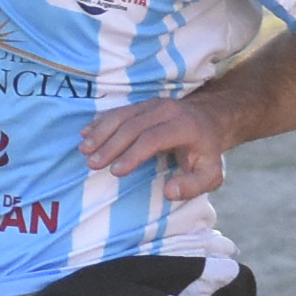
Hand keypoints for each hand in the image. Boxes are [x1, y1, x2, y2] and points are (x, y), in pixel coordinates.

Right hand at [78, 98, 228, 199]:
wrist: (207, 120)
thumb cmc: (205, 152)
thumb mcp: (210, 173)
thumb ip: (193, 186)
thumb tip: (169, 191)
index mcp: (183, 126)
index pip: (154, 138)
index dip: (133, 154)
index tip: (116, 171)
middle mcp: (166, 110)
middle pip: (133, 126)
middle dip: (110, 145)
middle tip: (92, 164)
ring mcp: (152, 105)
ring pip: (122, 116)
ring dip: (101, 132)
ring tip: (84, 150)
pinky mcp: (141, 104)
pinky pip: (118, 111)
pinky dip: (100, 122)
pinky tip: (85, 134)